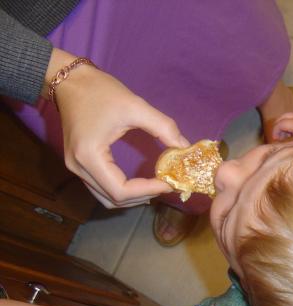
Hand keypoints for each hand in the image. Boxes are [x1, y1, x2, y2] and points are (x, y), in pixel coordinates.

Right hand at [50, 51, 189, 207]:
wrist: (70, 81)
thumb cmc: (99, 91)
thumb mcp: (135, 106)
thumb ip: (163, 126)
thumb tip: (184, 146)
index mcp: (89, 156)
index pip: (120, 190)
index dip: (147, 190)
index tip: (168, 182)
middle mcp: (78, 167)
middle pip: (113, 199)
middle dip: (143, 195)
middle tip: (167, 184)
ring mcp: (75, 168)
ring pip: (106, 198)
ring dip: (133, 197)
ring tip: (155, 186)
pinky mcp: (78, 165)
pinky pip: (101, 189)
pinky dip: (121, 191)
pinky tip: (139, 184)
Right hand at [271, 113, 292, 148]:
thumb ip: (286, 146)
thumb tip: (277, 147)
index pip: (280, 124)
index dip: (275, 132)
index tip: (275, 140)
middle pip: (284, 116)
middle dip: (279, 125)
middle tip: (278, 135)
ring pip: (291, 116)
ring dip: (286, 124)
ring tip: (286, 136)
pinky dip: (292, 124)